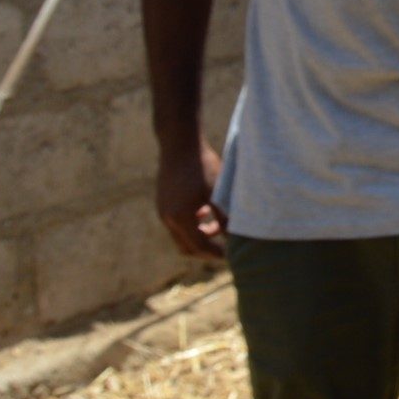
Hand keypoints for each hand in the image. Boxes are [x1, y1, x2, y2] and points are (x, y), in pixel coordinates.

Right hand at [155, 141, 226, 257]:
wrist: (180, 143)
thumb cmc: (202, 166)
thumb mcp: (217, 192)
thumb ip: (224, 216)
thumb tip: (235, 236)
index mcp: (179, 217)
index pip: (198, 246)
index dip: (216, 253)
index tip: (231, 255)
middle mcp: (167, 217)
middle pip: (187, 246)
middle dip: (206, 250)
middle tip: (225, 249)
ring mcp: (163, 210)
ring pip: (182, 234)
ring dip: (199, 235)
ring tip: (219, 228)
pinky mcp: (163, 202)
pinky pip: (177, 222)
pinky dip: (192, 224)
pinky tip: (206, 212)